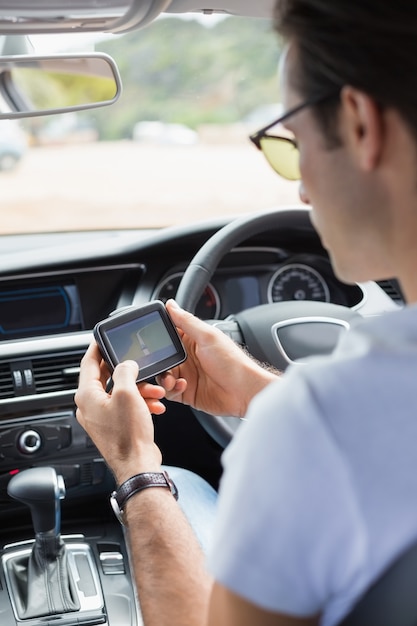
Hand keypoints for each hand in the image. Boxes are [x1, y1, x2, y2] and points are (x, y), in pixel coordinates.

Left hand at [75, 342, 164, 483]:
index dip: (97, 347)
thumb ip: (125, 371)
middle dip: (127, 371)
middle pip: (105, 377)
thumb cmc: (129, 436)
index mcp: (87, 396)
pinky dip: (140, 402)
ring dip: (139, 388)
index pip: (87, 362)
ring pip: (120, 392)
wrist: (138, 465)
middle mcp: (90, 406)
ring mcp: (102, 417)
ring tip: (155, 391)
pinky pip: (126, 406)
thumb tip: (126, 364)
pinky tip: (155, 405)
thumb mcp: (128, 394)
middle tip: (138, 362)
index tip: (103, 337)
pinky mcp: (114, 426)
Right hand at [157, 300, 277, 417]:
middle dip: (157, 361)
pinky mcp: (187, 393)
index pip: (168, 334)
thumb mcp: (208, 336)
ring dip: (163, 377)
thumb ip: (187, 321)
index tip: (149, 340)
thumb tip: (171, 304)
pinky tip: (181, 386)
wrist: (244, 391)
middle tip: (160, 364)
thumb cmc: (233, 362)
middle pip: (161, 357)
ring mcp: (188, 375)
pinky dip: (171, 389)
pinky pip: (170, 391)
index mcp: (192, 340)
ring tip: (170, 379)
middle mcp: (188, 357)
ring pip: (163, 376)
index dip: (158, 336)